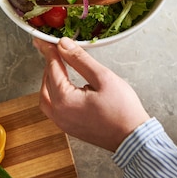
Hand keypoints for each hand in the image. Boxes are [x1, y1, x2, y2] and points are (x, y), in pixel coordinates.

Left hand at [34, 37, 149, 151]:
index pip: (52, 68)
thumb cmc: (122, 110)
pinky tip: (65, 85)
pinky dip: (54, 93)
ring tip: (59, 65)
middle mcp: (58, 114)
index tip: (44, 39)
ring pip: (46, 97)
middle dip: (49, 64)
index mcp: (64, 100)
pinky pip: (53, 107)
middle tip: (53, 49)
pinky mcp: (69, 128)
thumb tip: (63, 45)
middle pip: (45, 83)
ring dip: (49, 80)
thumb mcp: (102, 77)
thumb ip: (80, 60)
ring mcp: (63, 123)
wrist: (133, 138)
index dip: (50, 51)